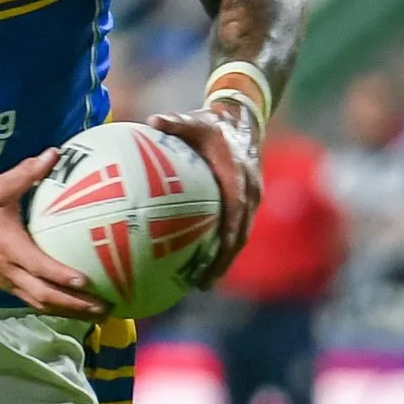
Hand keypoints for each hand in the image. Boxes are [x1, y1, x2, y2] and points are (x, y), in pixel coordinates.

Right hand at [0, 148, 109, 319]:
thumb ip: (26, 173)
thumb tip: (54, 154)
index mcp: (8, 247)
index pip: (37, 266)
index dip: (61, 276)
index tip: (85, 281)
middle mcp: (9, 270)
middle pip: (44, 296)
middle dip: (74, 304)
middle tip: (104, 306)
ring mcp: (7, 282)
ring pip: (41, 304)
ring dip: (70, 312)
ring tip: (99, 314)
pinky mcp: (7, 286)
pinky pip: (34, 302)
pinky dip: (57, 308)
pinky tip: (77, 309)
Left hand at [150, 103, 262, 285]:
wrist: (242, 122)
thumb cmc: (213, 123)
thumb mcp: (195, 119)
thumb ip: (175, 122)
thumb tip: (152, 121)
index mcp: (239, 173)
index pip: (237, 205)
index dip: (230, 229)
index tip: (218, 251)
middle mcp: (250, 190)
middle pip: (241, 232)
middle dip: (225, 260)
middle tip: (204, 282)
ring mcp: (251, 200)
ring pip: (240, 237)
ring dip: (224, 261)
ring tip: (202, 284)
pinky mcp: (246, 206)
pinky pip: (235, 231)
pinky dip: (221, 250)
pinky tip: (200, 266)